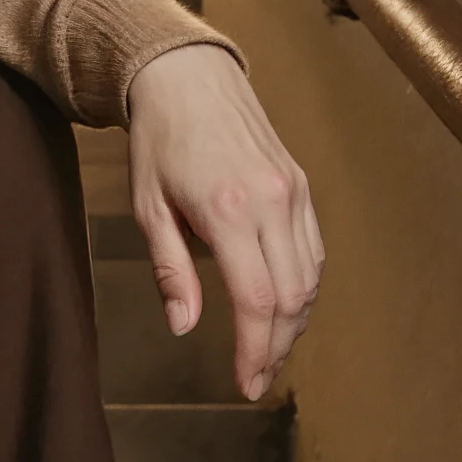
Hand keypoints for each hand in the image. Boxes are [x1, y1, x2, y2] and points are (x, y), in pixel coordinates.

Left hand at [124, 43, 322, 400]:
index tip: (245, 384)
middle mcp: (272, 202)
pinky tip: (283, 309)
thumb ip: (170, 270)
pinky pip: (314, 250)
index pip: (256, 300)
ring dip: (294, 322)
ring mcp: (295, 192)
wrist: (188, 77)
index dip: (255, 351)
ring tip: (269, 353)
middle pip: (292, 297)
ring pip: (311, 277)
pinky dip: (303, 288)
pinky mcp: (303, 186)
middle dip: (278, 347)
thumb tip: (186, 327)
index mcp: (228, 209)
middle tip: (257, 380)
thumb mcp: (147, 207)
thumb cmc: (158, 142)